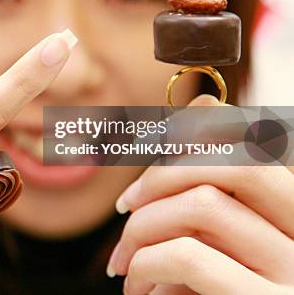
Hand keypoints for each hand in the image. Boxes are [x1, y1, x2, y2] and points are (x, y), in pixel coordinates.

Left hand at [108, 95, 293, 294]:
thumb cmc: (222, 291)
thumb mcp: (222, 234)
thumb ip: (214, 178)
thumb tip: (208, 100)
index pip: (254, 137)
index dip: (194, 130)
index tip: (149, 157)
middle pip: (232, 161)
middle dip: (160, 175)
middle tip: (125, 207)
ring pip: (201, 206)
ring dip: (142, 229)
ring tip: (123, 261)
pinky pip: (187, 258)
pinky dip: (144, 265)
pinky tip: (136, 288)